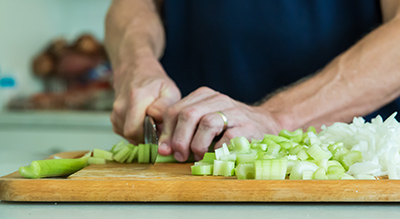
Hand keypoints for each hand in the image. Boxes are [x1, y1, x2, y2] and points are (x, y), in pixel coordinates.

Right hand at [111, 57, 180, 143]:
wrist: (135, 70)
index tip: (162, 128)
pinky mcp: (113, 119)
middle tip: (158, 128)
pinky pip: (124, 133)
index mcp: (135, 98)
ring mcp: (114, 113)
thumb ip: (165, 108)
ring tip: (151, 122)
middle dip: (147, 137)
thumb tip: (157, 123)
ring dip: (141, 134)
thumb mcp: (169, 91)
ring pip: (128, 136)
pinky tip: (143, 122)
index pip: (136, 130)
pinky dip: (135, 132)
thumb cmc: (155, 82)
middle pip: (131, 135)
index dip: (152, 134)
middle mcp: (120, 106)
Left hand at [157, 87, 282, 161]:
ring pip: (207, 123)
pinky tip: (215, 155)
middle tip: (180, 156)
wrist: (266, 124)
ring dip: (197, 145)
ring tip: (198, 156)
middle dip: (179, 139)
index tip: (166, 149)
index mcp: (204, 96)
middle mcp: (218, 99)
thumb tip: (165, 147)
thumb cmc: (231, 125)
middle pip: (188, 114)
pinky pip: (227, 137)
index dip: (167, 132)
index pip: (175, 110)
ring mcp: (234, 111)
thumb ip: (186, 128)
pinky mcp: (246, 126)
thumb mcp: (207, 118)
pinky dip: (217, 150)